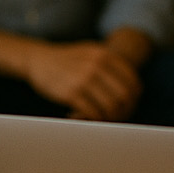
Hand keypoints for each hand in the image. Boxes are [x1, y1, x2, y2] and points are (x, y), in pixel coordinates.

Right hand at [26, 41, 141, 120]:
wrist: (38, 59)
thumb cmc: (69, 60)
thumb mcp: (93, 53)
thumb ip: (112, 66)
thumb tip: (134, 91)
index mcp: (106, 55)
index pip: (133, 83)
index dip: (134, 99)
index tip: (127, 106)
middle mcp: (97, 65)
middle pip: (124, 97)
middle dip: (124, 111)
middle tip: (116, 117)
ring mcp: (84, 79)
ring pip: (110, 107)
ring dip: (109, 117)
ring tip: (101, 118)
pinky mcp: (71, 93)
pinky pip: (92, 112)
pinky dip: (93, 119)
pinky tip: (85, 117)